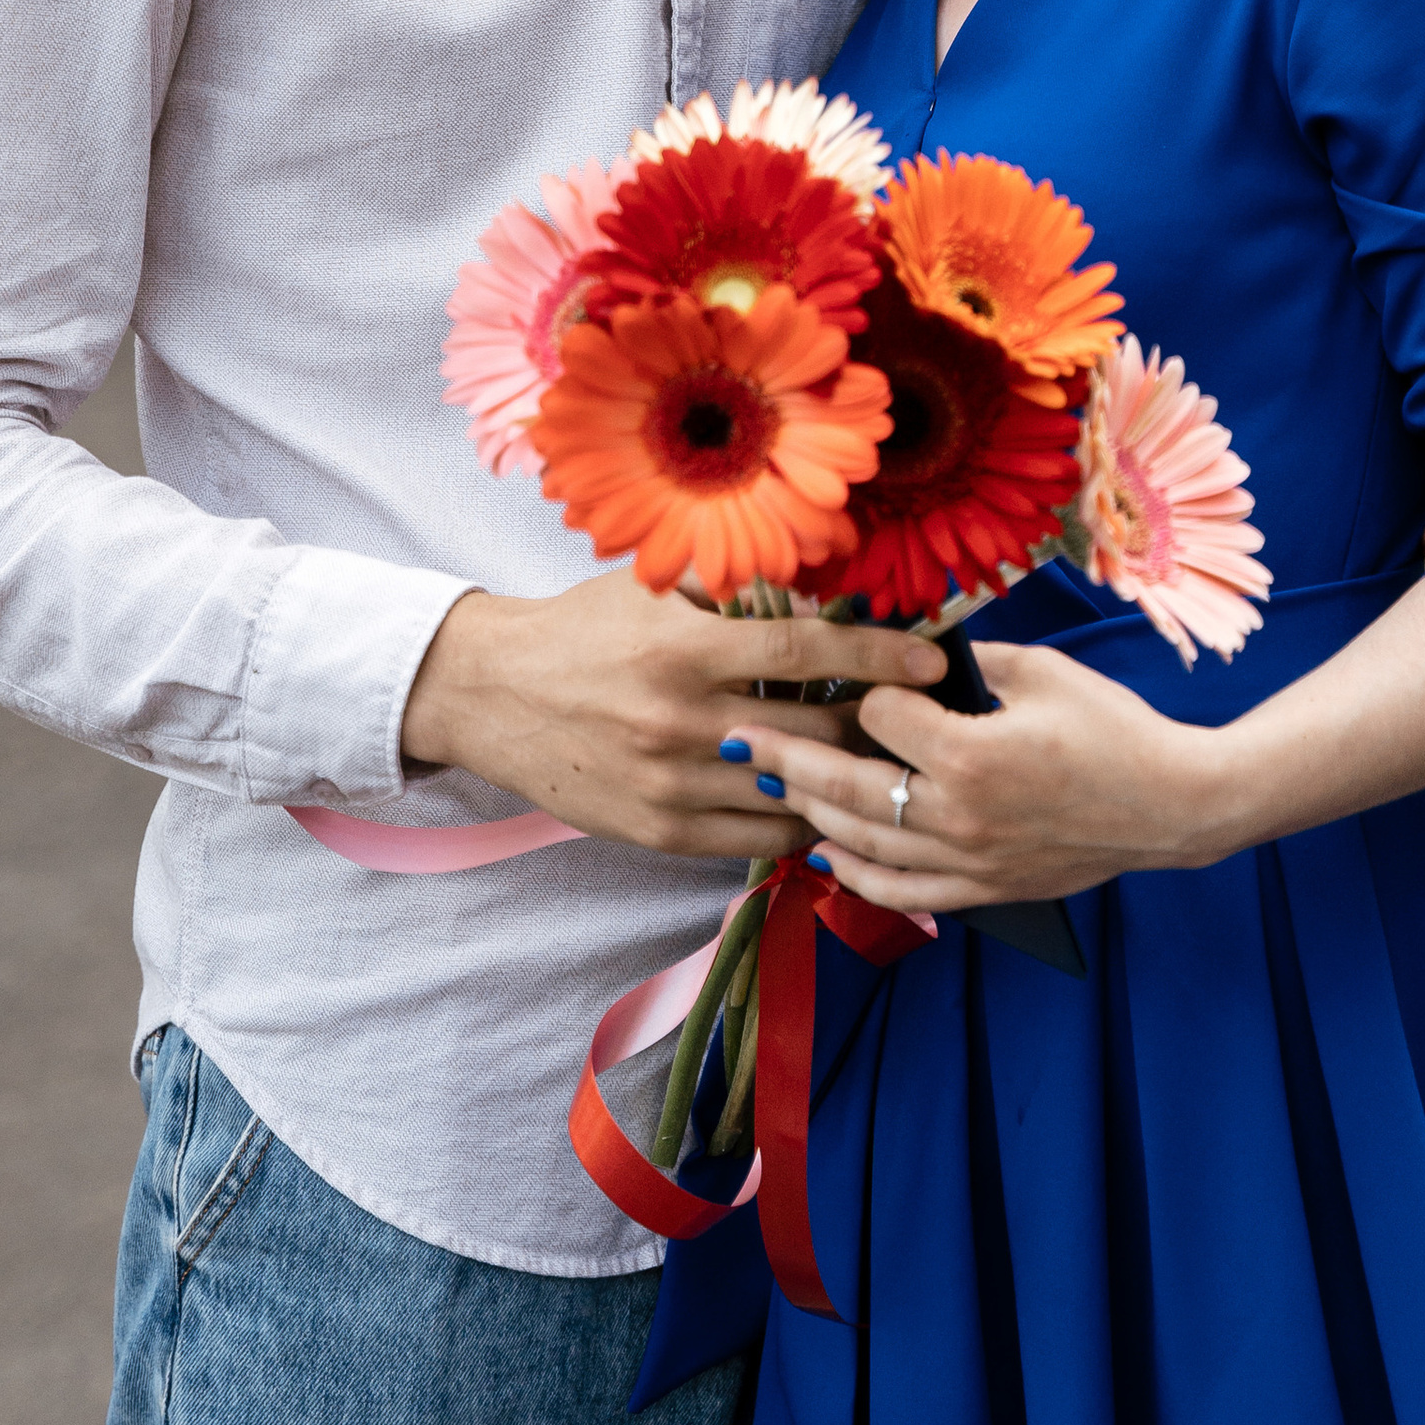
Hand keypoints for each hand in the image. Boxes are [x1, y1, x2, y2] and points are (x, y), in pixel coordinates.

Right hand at [401, 573, 943, 859]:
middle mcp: (680, 721)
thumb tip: (825, 588)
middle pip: (811, 733)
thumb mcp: (653, 587)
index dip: (876, 655)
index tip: (932, 659)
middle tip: (912, 717)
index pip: (804, 651)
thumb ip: (735, 586)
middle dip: (872, 727)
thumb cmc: (583, 628)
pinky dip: (796, 821)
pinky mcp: (658, 832)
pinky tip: (820, 800)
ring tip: (876, 762)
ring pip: (790, 794)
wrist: (492, 694)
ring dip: (840, 779)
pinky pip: (754, 837)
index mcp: (684, 650)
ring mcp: (670, 785)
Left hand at [730, 636, 1215, 914]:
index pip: (880, 716)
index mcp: (969, 754)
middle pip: (846, 787)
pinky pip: (901, 894)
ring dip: (811, 814)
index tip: (867, 676)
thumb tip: (920, 641)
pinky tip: (827, 856)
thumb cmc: (1115, 729)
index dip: (870, 689)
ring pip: (863, 844)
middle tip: (740, 737)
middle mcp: (956, 816)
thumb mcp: (1045, 671)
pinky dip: (856, 877)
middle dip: (787, 757)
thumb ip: (976, 656)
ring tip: (774, 786)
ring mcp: (966, 862)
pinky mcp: (982, 890)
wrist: (1172, 804)